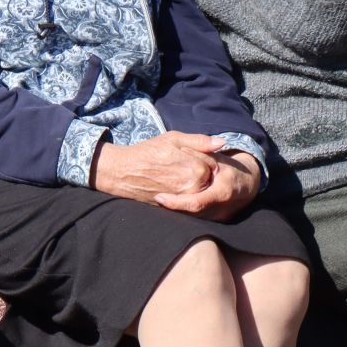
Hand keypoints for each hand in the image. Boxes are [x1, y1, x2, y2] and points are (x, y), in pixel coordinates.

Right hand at [92, 132, 222, 206]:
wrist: (123, 172)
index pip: (213, 163)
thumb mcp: (173, 139)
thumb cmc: (148, 152)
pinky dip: (186, 192)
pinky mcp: (177, 207)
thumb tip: (222, 142)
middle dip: (198, 170)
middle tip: (178, 164)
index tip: (185, 154)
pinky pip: (190, 199)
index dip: (200, 156)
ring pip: (200, 188)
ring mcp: (186, 199)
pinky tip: (171, 183)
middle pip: (208, 177)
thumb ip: (200, 141)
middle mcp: (195, 187)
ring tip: (174, 173)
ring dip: (193, 182)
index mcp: (198, 169)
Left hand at [154, 151, 262, 221]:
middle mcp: (223, 210)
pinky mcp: (217, 223)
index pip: (196, 203)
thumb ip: (202, 152)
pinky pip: (197, 220)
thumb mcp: (216, 157)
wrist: (248, 183)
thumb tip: (188, 149)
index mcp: (223, 192)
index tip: (159, 197)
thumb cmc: (228, 166)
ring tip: (158, 202)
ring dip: (175, 212)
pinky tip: (169, 205)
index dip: (176, 203)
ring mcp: (221, 219)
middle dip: (171, 208)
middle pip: (191, 215)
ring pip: (193, 220)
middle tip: (152, 199)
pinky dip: (183, 213)